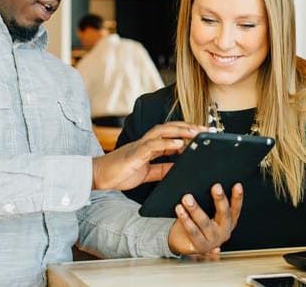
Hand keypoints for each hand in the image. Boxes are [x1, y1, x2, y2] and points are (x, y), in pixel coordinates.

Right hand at [91, 122, 205, 190]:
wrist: (98, 177)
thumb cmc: (120, 173)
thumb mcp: (148, 173)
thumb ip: (163, 169)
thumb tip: (179, 168)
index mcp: (150, 146)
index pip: (172, 134)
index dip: (188, 132)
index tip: (205, 134)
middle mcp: (146, 142)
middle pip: (171, 128)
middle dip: (189, 127)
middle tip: (206, 130)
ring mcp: (140, 146)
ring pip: (163, 132)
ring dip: (181, 131)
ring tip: (196, 133)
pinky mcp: (135, 154)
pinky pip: (152, 146)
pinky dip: (167, 144)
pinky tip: (180, 145)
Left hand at [167, 183, 242, 255]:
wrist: (187, 245)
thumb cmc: (198, 224)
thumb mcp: (208, 213)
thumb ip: (208, 202)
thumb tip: (204, 182)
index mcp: (229, 222)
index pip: (235, 209)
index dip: (238, 198)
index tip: (237, 185)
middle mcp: (223, 231)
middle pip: (223, 214)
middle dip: (220, 199)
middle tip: (216, 187)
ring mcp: (212, 240)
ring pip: (204, 222)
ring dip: (195, 209)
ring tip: (187, 198)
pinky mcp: (200, 246)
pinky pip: (192, 231)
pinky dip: (185, 219)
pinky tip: (180, 209)